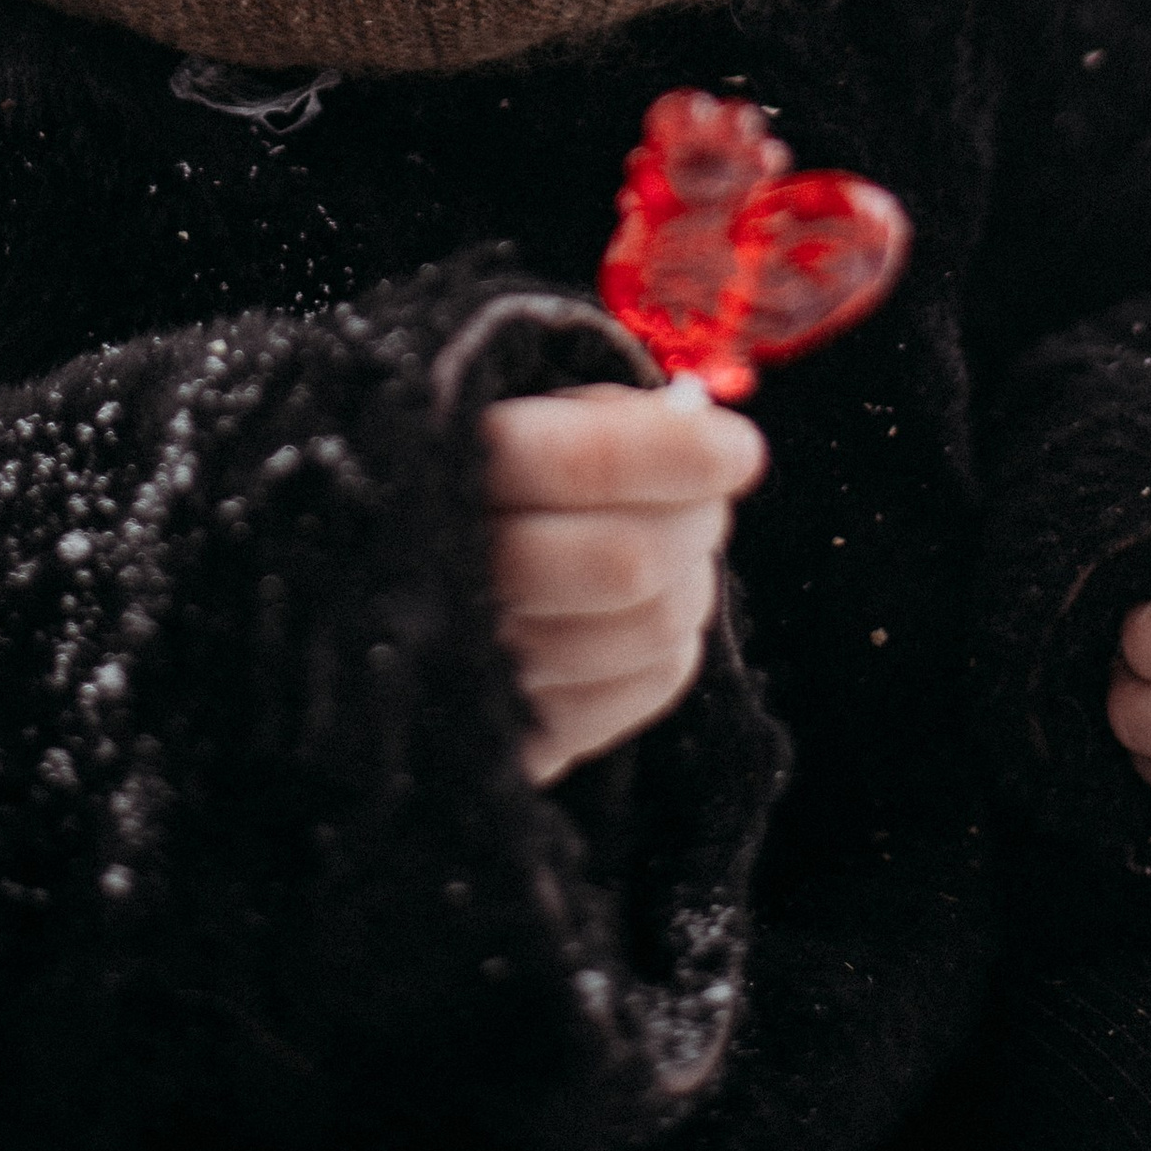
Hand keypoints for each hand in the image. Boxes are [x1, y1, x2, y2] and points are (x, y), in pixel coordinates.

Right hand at [482, 382, 766, 787]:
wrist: (409, 586)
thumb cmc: (489, 481)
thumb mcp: (525, 414)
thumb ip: (606, 420)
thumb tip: (710, 437)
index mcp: (442, 469)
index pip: (581, 462)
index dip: (676, 453)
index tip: (741, 450)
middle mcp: (452, 578)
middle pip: (628, 561)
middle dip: (697, 520)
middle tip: (712, 499)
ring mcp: (484, 670)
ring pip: (649, 628)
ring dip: (692, 579)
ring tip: (682, 548)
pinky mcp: (523, 736)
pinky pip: (650, 687)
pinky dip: (676, 641)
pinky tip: (655, 607)